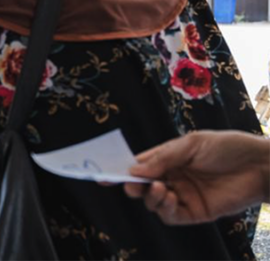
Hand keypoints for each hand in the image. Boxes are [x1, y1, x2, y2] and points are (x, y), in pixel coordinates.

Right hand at [124, 131, 269, 224]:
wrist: (260, 166)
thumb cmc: (228, 148)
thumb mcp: (191, 144)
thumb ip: (162, 158)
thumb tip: (133, 170)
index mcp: (170, 159)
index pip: (141, 165)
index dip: (123, 168)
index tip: (105, 173)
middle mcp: (174, 177)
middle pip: (143, 185)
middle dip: (132, 185)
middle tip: (129, 184)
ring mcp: (184, 195)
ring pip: (154, 202)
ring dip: (150, 196)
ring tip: (159, 187)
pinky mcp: (196, 212)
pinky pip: (171, 215)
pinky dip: (163, 208)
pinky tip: (167, 197)